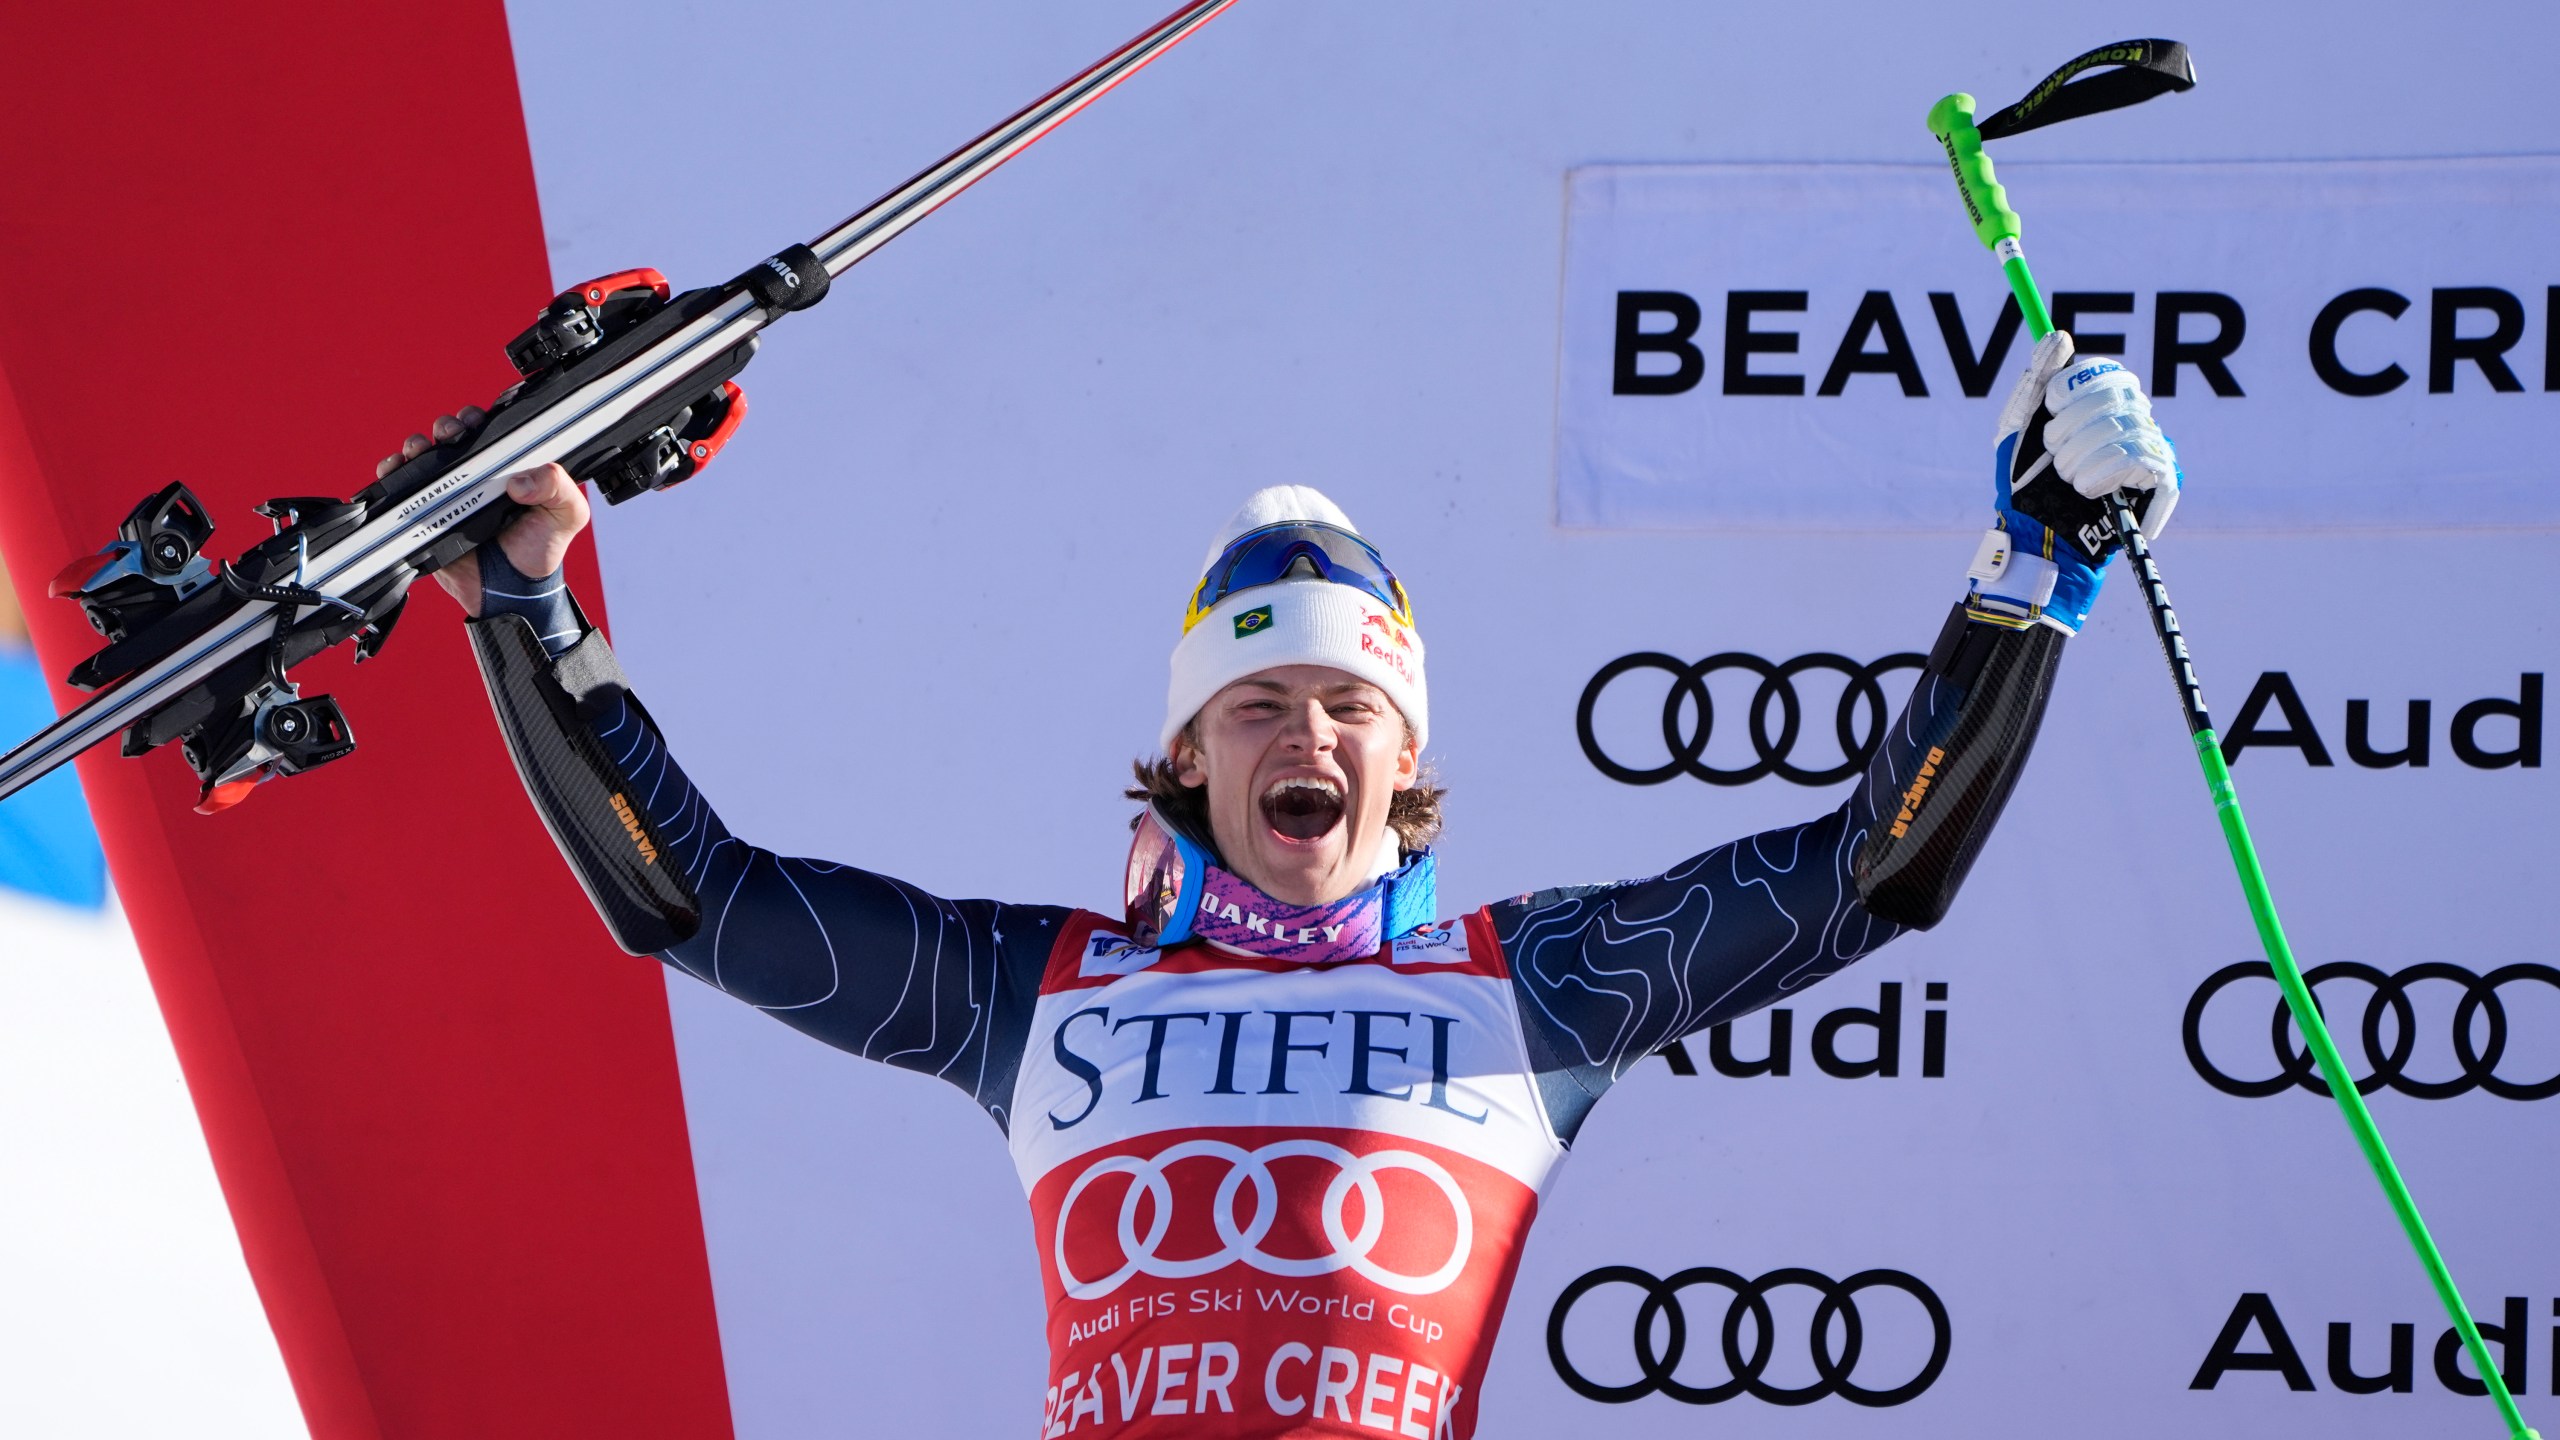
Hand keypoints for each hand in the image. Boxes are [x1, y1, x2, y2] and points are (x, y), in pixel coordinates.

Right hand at [377, 409, 592, 616]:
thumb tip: (521, 480)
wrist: (512, 592)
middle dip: (446, 426)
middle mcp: (476, 475)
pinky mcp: (425, 513)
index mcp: (508, 467)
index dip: (478, 419)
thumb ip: (558, 487)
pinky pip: (401, 487)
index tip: (474, 421)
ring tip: (421, 450)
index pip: (489, 430)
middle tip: (452, 435)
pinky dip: (392, 473)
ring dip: (417, 445)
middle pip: (451, 436)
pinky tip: (396, 470)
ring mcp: (448, 492)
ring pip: (423, 456)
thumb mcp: (566, 515)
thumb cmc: (540, 550)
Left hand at [1967, 331, 2182, 633]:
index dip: (2078, 386)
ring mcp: (2153, 450)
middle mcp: (2134, 423)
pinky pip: (2142, 456)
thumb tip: (2060, 336)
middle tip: (2053, 452)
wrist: (2036, 539)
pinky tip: (2088, 488)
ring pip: (2127, 426)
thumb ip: (2036, 380)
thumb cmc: (2024, 487)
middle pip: (2120, 394)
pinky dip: (2106, 470)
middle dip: (2074, 424)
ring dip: (2083, 454)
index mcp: (2102, 408)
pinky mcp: (2165, 480)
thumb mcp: (2017, 427)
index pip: (2109, 373)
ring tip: (2067, 478)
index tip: (2050, 408)